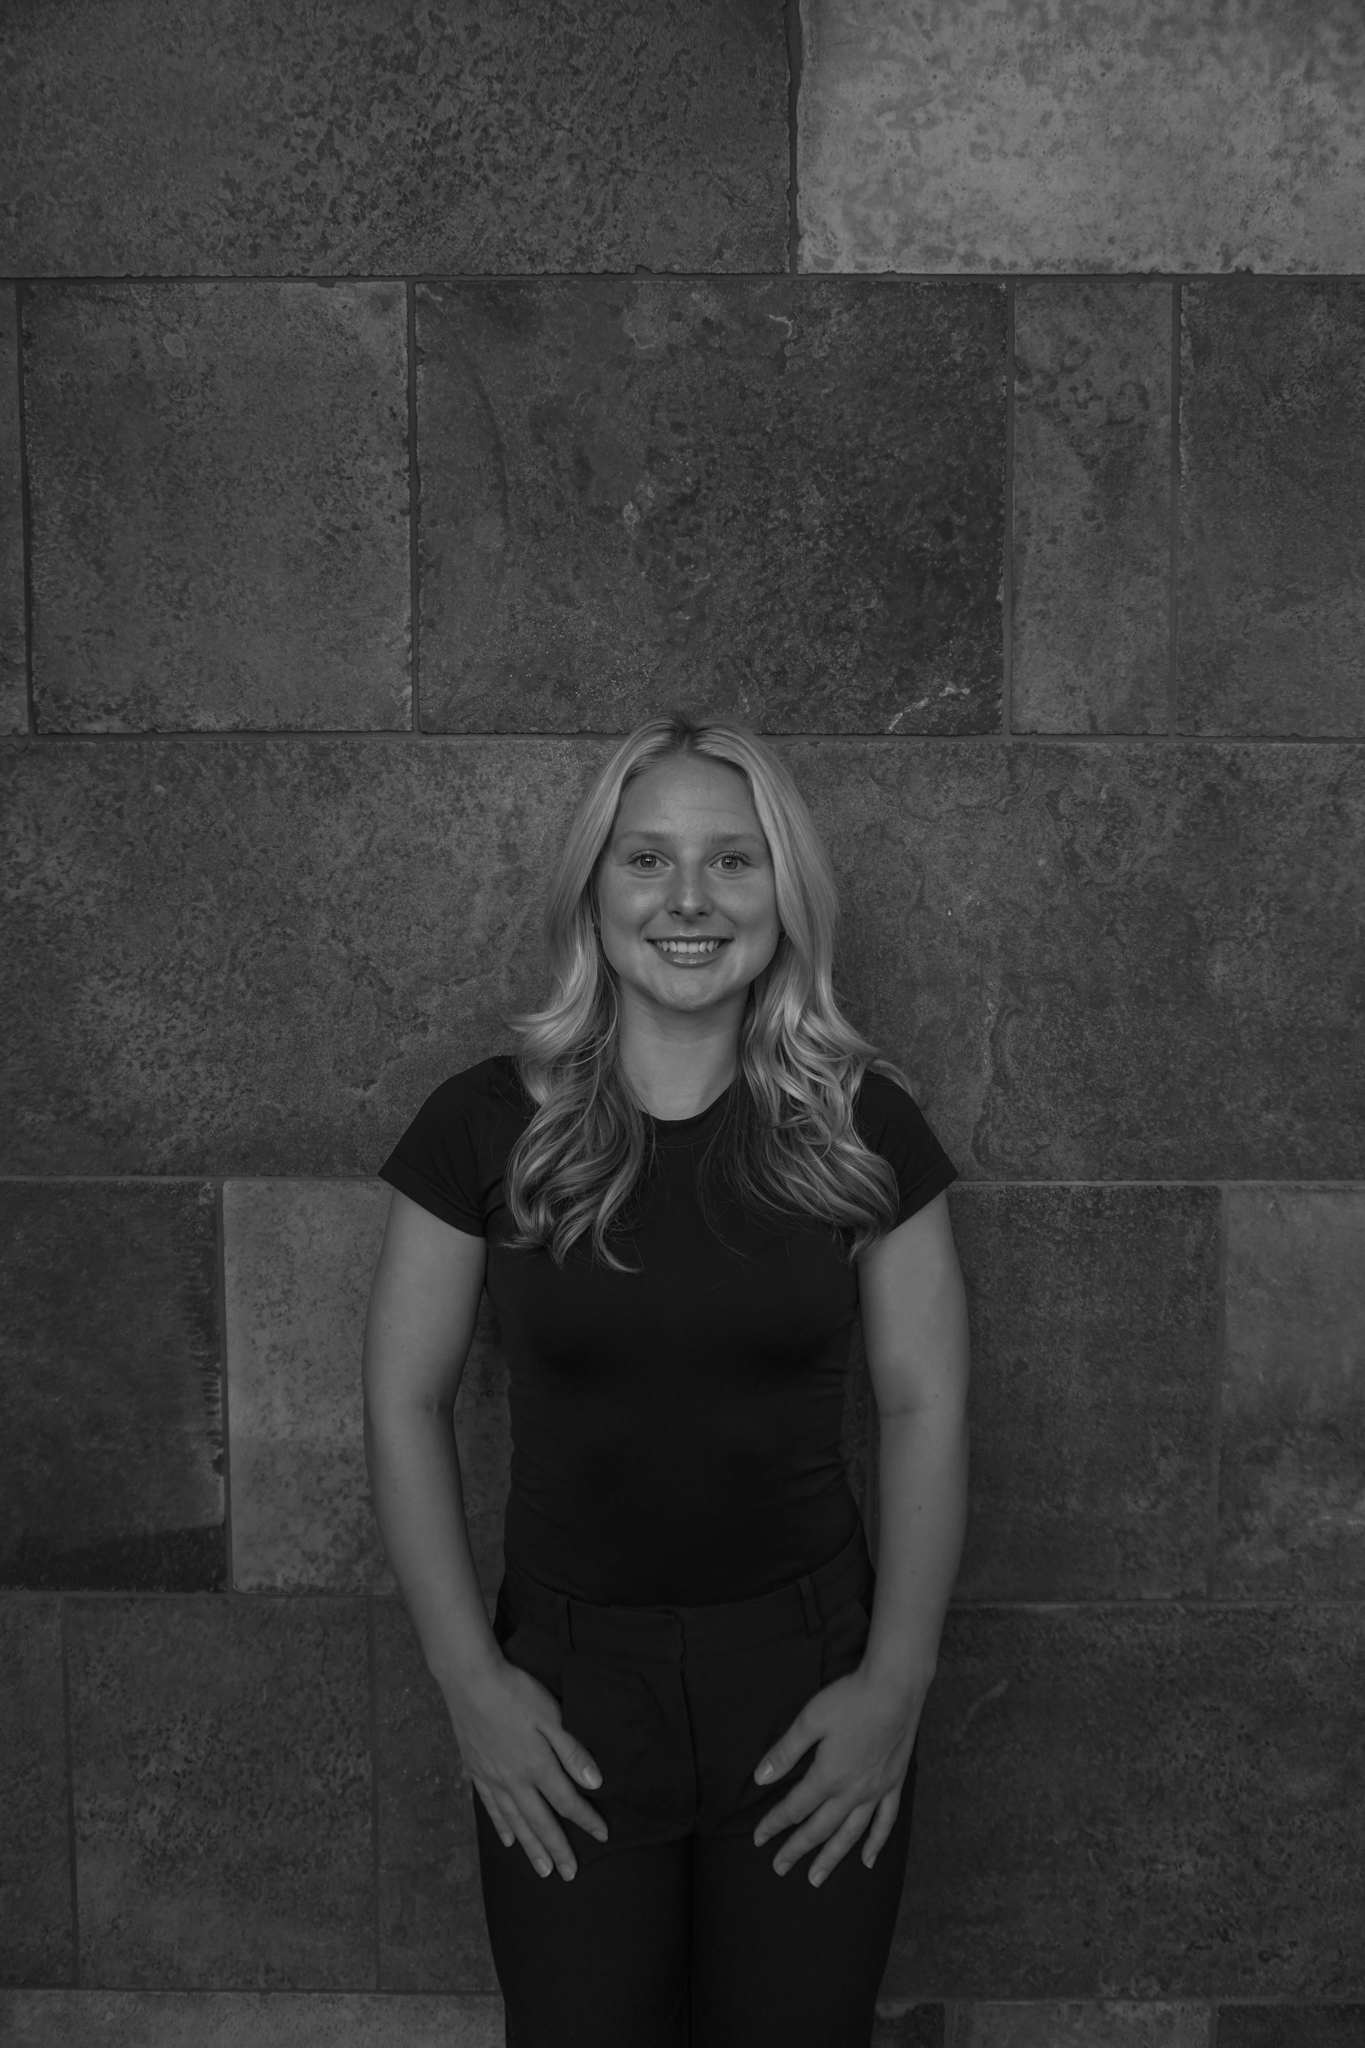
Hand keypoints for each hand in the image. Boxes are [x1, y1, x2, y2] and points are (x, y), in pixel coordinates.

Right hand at [445, 1653, 607, 1880]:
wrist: (469, 1680)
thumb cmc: (515, 1692)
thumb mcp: (552, 1715)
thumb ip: (572, 1751)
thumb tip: (594, 1783)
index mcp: (537, 1766)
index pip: (567, 1802)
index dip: (586, 1820)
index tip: (602, 1835)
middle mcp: (514, 1780)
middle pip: (541, 1822)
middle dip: (558, 1849)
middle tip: (570, 1875)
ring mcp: (492, 1778)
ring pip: (515, 1822)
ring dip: (531, 1848)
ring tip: (542, 1870)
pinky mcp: (475, 1771)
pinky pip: (491, 1808)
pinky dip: (501, 1826)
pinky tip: (508, 1840)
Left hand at [752, 1667, 922, 1884]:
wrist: (896, 1687)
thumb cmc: (851, 1699)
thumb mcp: (810, 1720)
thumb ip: (785, 1751)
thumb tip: (760, 1777)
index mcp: (828, 1776)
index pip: (794, 1808)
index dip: (774, 1824)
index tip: (759, 1838)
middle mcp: (852, 1792)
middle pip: (819, 1828)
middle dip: (797, 1849)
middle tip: (779, 1868)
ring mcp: (876, 1791)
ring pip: (851, 1834)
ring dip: (832, 1858)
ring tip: (816, 1879)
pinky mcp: (894, 1784)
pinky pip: (885, 1822)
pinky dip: (876, 1843)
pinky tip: (868, 1861)